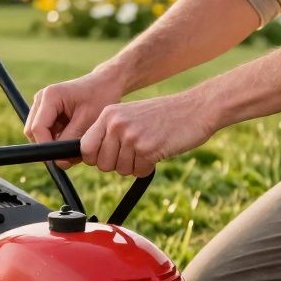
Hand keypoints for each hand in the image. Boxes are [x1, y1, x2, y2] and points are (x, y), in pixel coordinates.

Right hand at [25, 68, 127, 167]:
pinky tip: (74, 137)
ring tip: (76, 144)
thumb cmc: (100, 97)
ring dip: (54, 143)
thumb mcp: (87, 121)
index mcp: (50, 96)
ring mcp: (42, 105)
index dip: (46, 146)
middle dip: (49, 146)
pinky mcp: (46, 112)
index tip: (62, 158)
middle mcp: (41, 99)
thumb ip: (70, 141)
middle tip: (71, 153)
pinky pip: (46, 132)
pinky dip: (58, 139)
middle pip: (33, 132)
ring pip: (38, 134)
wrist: (105, 84)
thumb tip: (58, 162)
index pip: (37, 128)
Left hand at [80, 92, 216, 176]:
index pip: (85, 147)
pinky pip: (138, 171)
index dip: (95, 158)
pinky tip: (158, 151)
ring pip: (120, 170)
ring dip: (135, 165)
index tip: (108, 157)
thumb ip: (110, 132)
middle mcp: (117, 124)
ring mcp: (132, 136)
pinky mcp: (148, 149)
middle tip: (134, 154)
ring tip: (149, 148)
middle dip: (117, 165)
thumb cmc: (163, 115)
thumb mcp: (129, 115)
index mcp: (109, 114)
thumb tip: (90, 156)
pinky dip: (148, 167)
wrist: (196, 109)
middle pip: (101, 164)